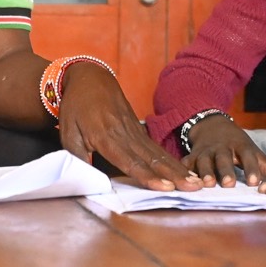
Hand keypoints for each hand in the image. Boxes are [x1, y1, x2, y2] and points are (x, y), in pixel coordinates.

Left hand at [57, 62, 198, 191]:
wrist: (89, 78)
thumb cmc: (76, 107)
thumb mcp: (69, 133)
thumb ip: (77, 157)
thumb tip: (86, 182)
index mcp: (107, 136)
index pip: (130, 161)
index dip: (148, 176)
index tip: (165, 187)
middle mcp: (126, 134)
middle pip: (153, 159)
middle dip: (174, 175)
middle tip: (195, 187)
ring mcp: (135, 130)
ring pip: (159, 154)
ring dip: (178, 169)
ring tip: (196, 182)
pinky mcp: (138, 129)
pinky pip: (156, 148)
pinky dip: (172, 161)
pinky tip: (183, 171)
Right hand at [183, 115, 265, 187]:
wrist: (212, 126)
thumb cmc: (236, 144)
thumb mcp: (251, 150)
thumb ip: (265, 166)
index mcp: (240, 146)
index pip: (247, 156)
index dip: (251, 168)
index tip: (255, 183)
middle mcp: (222, 148)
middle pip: (224, 158)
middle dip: (226, 170)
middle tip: (229, 184)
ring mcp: (205, 151)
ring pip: (204, 161)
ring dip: (205, 172)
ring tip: (208, 184)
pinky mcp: (191, 156)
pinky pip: (186, 163)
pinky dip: (185, 171)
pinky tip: (185, 181)